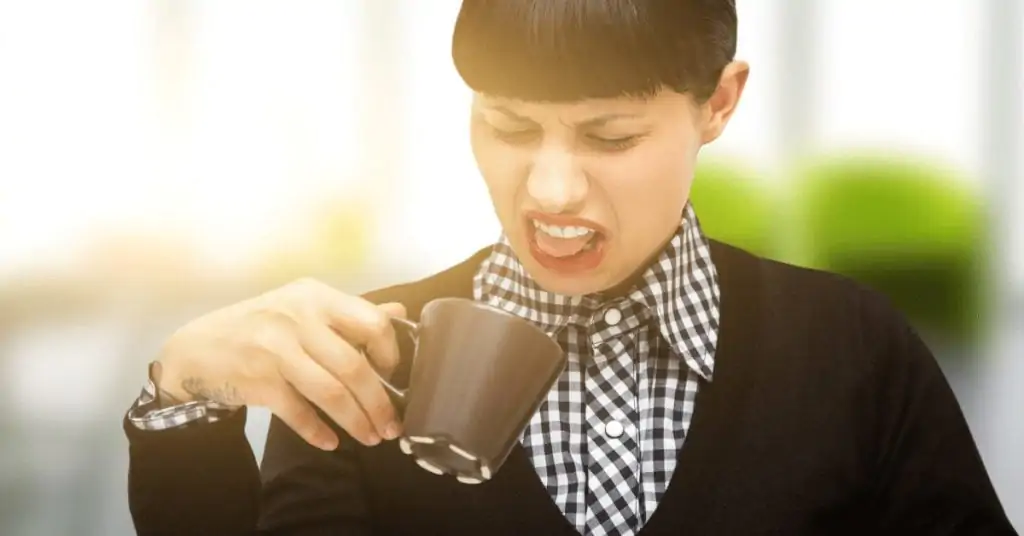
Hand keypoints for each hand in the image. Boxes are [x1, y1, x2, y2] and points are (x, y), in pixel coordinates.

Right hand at [155, 278, 404, 449]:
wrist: (195, 350)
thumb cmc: (258, 327)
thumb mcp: (303, 308)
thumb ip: (350, 313)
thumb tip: (399, 312)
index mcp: (316, 297)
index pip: (373, 322)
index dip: (390, 354)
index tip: (392, 376)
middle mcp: (298, 318)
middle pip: (355, 366)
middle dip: (380, 403)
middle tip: (391, 427)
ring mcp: (276, 349)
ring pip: (332, 392)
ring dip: (356, 421)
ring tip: (371, 438)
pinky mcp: (259, 380)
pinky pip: (299, 412)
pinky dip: (318, 431)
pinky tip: (330, 442)